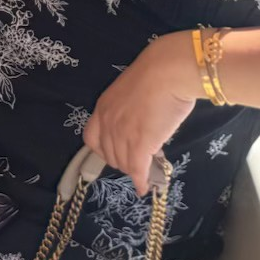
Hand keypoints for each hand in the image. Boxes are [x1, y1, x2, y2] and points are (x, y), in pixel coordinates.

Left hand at [82, 32, 198, 193]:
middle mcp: (107, 122)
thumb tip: (140, 127)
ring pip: (123, 164)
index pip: (91, 139)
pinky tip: (145, 187)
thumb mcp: (133, 94)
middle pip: (108, 155)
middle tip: (139, 160)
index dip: (103, 150)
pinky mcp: (140, 143)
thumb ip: (129, 112)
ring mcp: (122, 134)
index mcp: (103, 108)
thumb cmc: (157, 77)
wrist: (168, 72)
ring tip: (147, 169)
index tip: (118, 153)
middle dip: (122, 161)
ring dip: (134, 170)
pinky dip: (141, 181)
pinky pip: (137, 169)